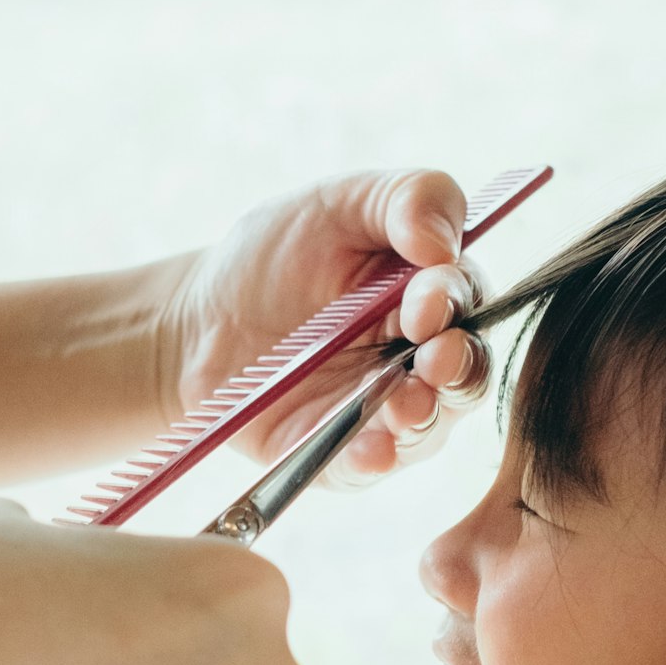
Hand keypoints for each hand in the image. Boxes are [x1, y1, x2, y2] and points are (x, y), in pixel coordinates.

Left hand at [161, 169, 491, 480]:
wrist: (198, 319)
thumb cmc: (276, 254)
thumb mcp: (338, 202)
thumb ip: (407, 197)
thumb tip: (445, 240)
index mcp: (431, 296)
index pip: (467, 302)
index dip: (454, 302)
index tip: (425, 300)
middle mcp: (420, 361)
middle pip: (465, 373)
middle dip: (458, 369)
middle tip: (436, 361)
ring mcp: (383, 412)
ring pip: (427, 428)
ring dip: (423, 418)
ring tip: (407, 408)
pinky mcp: (339, 455)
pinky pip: (365, 467)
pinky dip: (372, 459)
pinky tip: (372, 449)